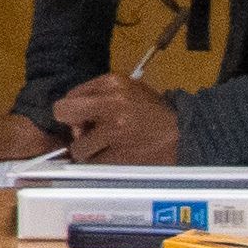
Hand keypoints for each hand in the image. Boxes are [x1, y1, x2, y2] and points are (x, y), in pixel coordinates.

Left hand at [55, 76, 183, 163]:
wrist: (183, 132)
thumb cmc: (152, 111)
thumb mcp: (126, 89)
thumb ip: (97, 94)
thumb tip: (70, 115)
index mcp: (112, 83)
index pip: (69, 97)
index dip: (73, 111)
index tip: (84, 119)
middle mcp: (112, 104)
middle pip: (63, 114)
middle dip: (73, 127)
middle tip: (87, 134)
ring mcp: (116, 131)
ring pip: (78, 147)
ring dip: (88, 151)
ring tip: (106, 148)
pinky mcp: (122, 155)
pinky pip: (94, 164)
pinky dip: (100, 164)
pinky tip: (114, 157)